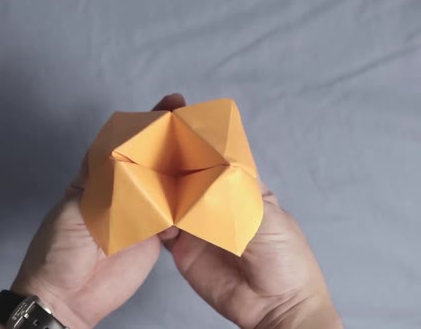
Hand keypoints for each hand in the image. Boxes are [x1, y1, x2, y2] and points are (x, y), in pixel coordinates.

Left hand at [0, 95, 187, 328]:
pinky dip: (188, 203)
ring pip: (167, 183)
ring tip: (210, 150)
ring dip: (185, 167)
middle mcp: (123, 188)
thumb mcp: (74, 208)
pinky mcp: (155, 235)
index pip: (125, 140)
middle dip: (173, 138)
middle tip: (197, 120)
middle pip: (151, 158)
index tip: (171, 103)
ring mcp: (141, 211)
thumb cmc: (60, 250)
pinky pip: (175, 214)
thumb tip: (126, 148)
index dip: (147, 121)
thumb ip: (100, 180)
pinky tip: (204, 190)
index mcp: (98, 175)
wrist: (67, 299)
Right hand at [159, 97, 341, 328]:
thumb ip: (234, 194)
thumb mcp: (263, 218)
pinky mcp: (182, 247)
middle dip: (170, 154)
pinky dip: (151, 217)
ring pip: (170, 197)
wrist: (275, 307)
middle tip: (147, 134)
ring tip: (137, 167)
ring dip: (156, 183)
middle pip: (187, 172)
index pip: (213, 154)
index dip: (195, 136)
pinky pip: (162, 228)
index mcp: (238, 185)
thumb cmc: (282, 257)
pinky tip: (142, 207)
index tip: (174, 113)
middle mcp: (213, 200)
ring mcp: (196, 224)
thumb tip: (208, 166)